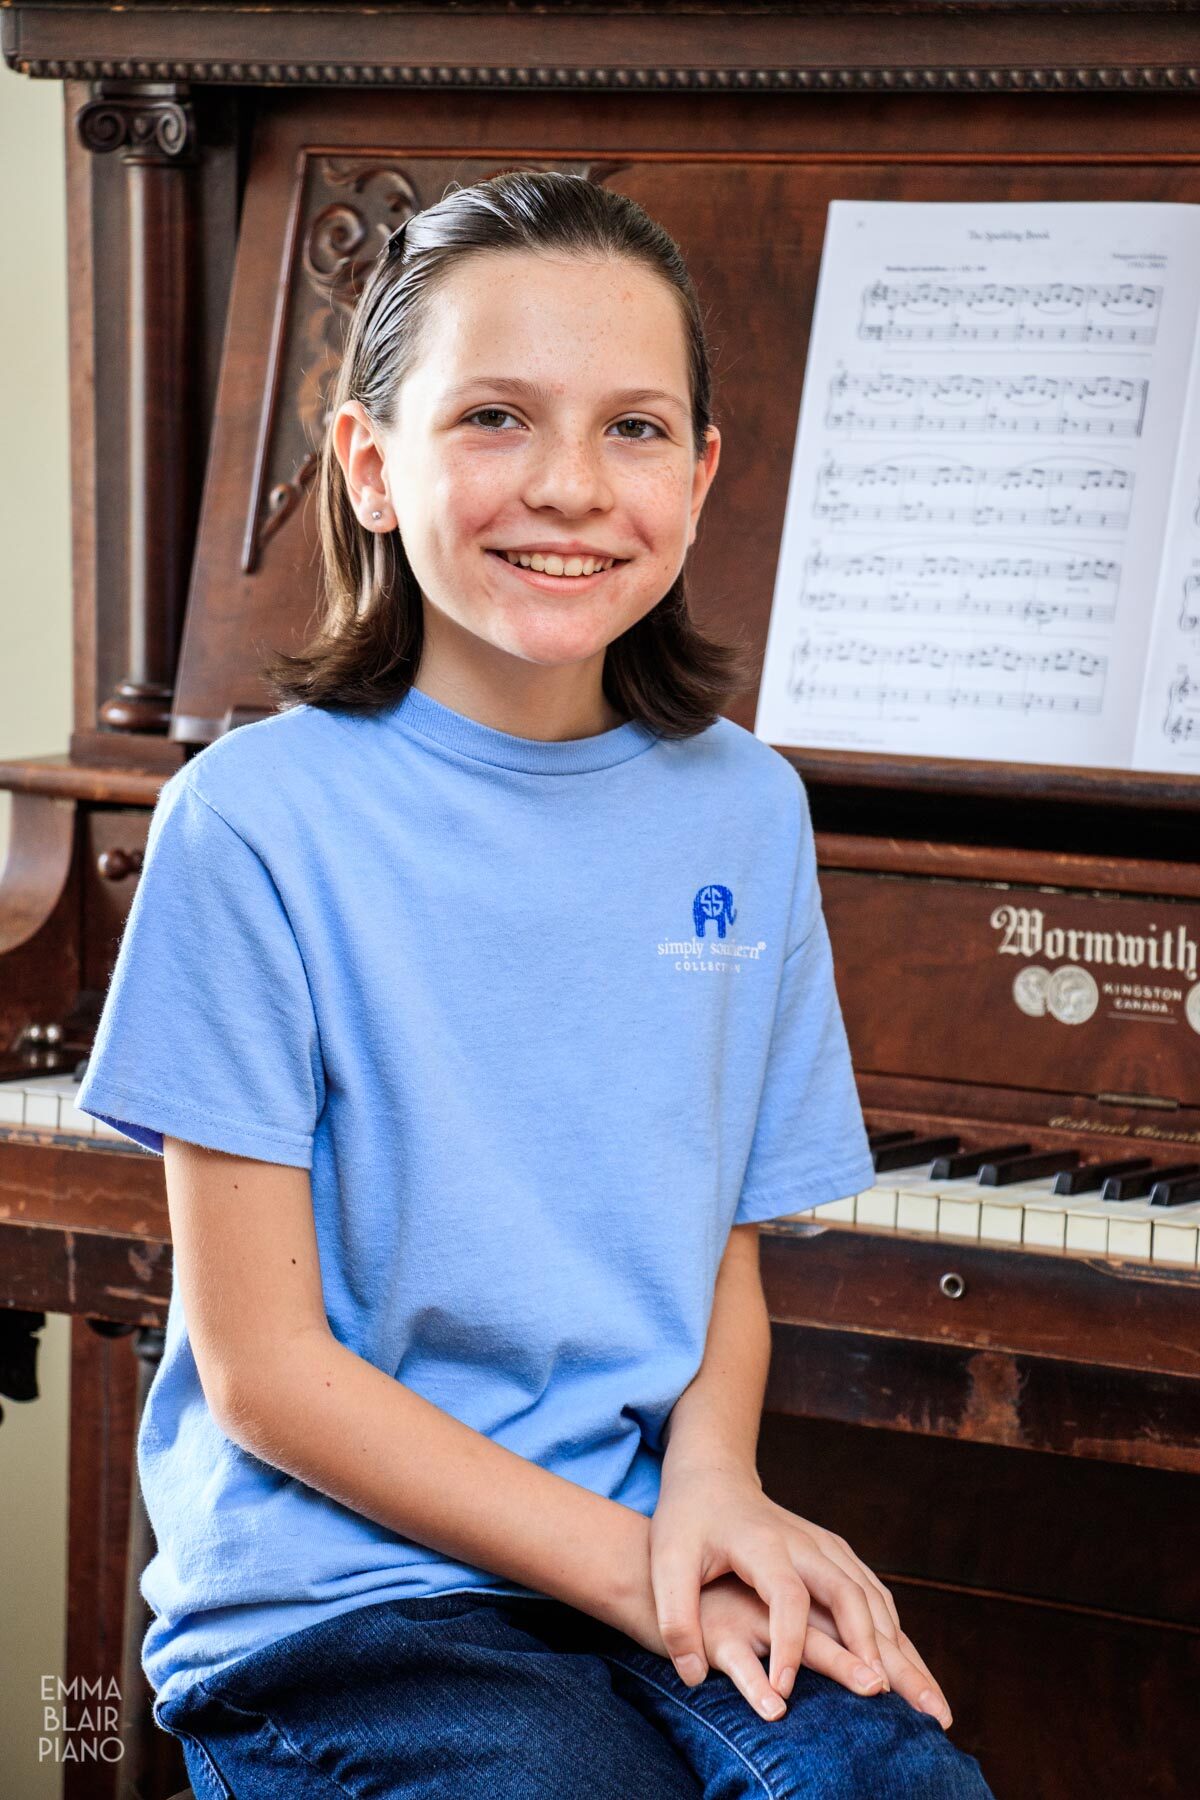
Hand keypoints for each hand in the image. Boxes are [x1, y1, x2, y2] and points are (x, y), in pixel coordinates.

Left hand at [649, 1460, 951, 1727]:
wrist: (714, 1475)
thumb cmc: (688, 1520)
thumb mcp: (666, 1560)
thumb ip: (675, 1615)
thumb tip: (691, 1676)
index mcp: (763, 1543)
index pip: (787, 1597)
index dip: (787, 1645)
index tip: (786, 1694)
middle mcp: (804, 1543)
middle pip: (850, 1595)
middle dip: (876, 1652)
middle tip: (903, 1707)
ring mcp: (825, 1546)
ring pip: (872, 1597)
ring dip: (901, 1648)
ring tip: (929, 1704)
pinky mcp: (834, 1553)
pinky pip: (873, 1593)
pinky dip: (894, 1632)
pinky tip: (908, 1668)